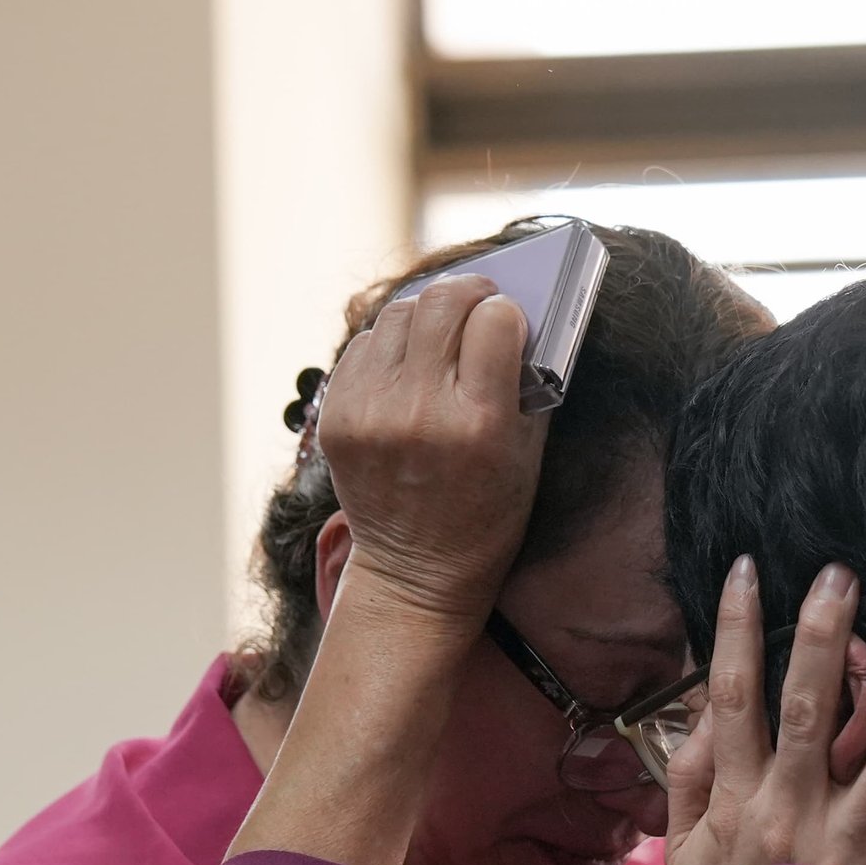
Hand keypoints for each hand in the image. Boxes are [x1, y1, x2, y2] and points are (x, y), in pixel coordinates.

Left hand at [317, 274, 547, 627]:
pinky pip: (365, 346)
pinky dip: (390, 344)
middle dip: (470, 291)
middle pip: (442, 303)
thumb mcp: (528, 454)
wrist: (418, 573)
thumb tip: (511, 312)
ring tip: (441, 332)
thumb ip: (525, 382)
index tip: (511, 322)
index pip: (496, 320)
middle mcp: (420, 413)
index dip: (508, 314)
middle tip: (480, 298)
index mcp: (479, 424)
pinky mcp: (337, 419)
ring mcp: (371, 415)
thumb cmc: (487, 512)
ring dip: (427, 314)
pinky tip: (407, 365)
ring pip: (399, 313)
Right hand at [666, 557, 865, 864]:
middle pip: (809, 711)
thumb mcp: (685, 857)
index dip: (737, 632)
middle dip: (825, 638)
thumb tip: (707, 714)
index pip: (732, 699)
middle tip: (844, 575)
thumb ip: (692, 782)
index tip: (750, 571)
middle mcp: (796, 813)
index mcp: (742, 801)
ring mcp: (850, 848)